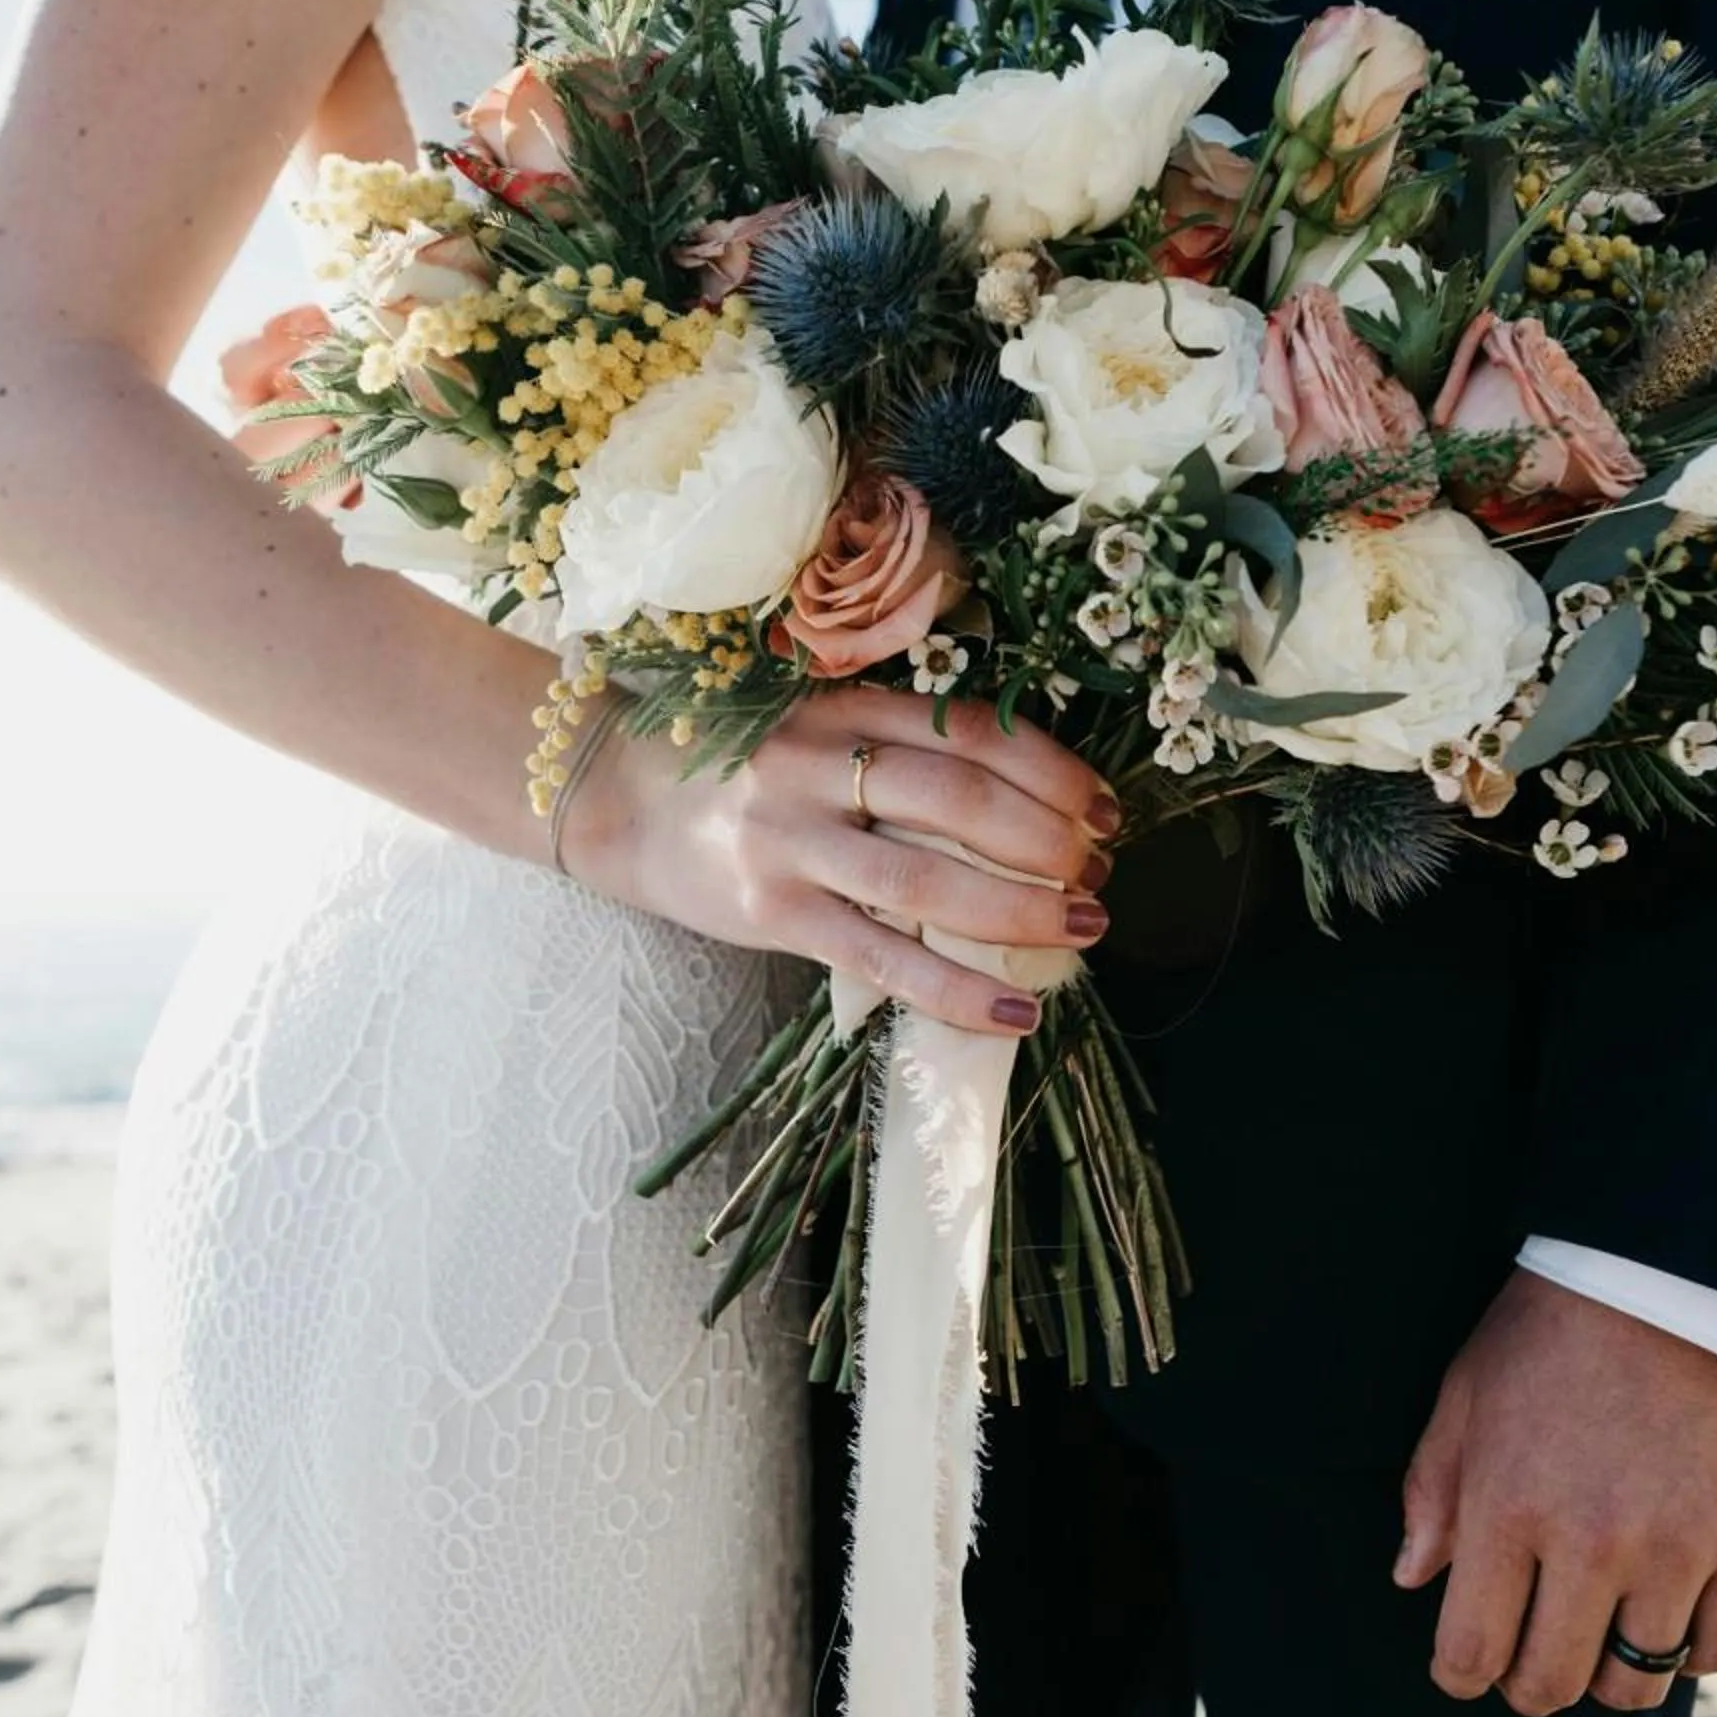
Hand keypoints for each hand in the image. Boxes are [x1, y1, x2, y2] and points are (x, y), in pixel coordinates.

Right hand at [568, 686, 1118, 1036]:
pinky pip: (882, 958)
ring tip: (1082, 928)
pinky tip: (1017, 1011)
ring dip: (1022, 909)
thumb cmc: (733, 759)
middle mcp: (819, 763)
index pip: (972, 732)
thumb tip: (1017, 796)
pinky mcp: (773, 912)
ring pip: (930, 879)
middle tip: (1101, 874)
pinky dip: (956, 989)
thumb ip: (894, 740)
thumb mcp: (812, 719)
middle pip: (962, 800)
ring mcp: (793, 840)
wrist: (610, 793)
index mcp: (842, 705)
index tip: (1106, 808)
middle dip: (1051, 841)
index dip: (1054, 770)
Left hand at [1393, 1270, 1716, 1715]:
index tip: (1466, 1668)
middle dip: (1528, 1685)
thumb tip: (1413, 1578)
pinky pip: (1715, 1652)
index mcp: (1507, 1509)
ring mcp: (1677, 1550)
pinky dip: (1688, 1648)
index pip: (1472, 1652)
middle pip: (1551, 1684)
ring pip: (1636, 1682)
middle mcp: (1591, 1544)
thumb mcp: (1465, 1393)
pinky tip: (1667, 1610)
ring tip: (1601, 1631)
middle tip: (1531, 1659)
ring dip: (1609, 1672)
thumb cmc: (1552, 1331)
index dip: (1461, 1675)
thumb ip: (1433, 1492)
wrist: (1677, 1274)